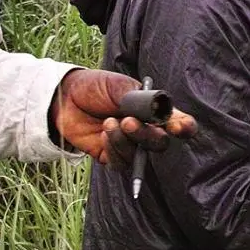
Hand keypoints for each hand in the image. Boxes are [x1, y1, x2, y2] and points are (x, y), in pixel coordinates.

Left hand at [51, 69, 196, 163]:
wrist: (65, 98)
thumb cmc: (96, 87)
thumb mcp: (120, 86)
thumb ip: (142, 98)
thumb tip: (161, 110)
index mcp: (154, 110)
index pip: (179, 123)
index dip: (184, 127)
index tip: (178, 127)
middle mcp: (145, 130)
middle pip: (160, 144)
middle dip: (146, 135)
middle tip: (128, 121)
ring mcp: (129, 145)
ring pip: (140, 156)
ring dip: (124, 140)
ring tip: (107, 123)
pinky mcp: (112, 156)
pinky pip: (121, 163)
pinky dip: (113, 148)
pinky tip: (103, 134)